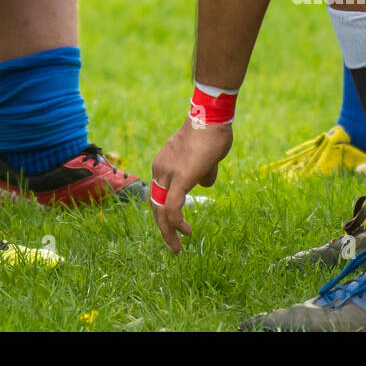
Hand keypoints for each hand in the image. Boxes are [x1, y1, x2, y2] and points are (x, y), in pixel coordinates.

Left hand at [150, 117, 232, 253]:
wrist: (210, 118)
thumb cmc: (210, 134)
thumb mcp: (204, 158)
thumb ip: (202, 171)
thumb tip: (205, 182)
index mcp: (163, 164)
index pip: (158, 195)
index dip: (164, 214)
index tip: (174, 228)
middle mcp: (160, 169)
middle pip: (155, 205)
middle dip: (163, 228)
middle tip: (173, 246)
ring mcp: (167, 173)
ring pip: (161, 210)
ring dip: (168, 231)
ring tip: (177, 247)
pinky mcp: (179, 178)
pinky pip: (172, 207)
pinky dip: (176, 223)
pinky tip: (185, 232)